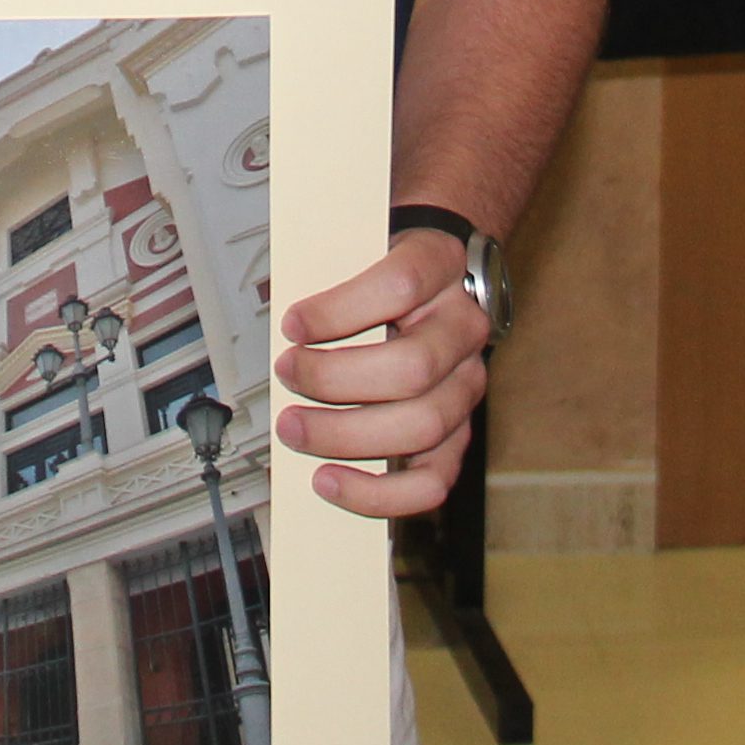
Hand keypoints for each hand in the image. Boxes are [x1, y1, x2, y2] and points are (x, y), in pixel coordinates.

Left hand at [272, 228, 488, 520]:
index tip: (292, 324)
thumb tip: (279, 316)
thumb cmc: (390, 274)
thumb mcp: (363, 251)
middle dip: (334, 379)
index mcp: (441, 266)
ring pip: (422, 425)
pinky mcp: (458, 434)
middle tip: (286, 375)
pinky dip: (378, 493)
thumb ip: (327, 274)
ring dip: (345, 435)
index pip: (402, 285)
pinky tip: (331, 481)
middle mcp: (464, 328)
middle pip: (412, 367)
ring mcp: (466, 385)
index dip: (341, 309)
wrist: (440, 284)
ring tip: (295, 429)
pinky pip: (431, 480)